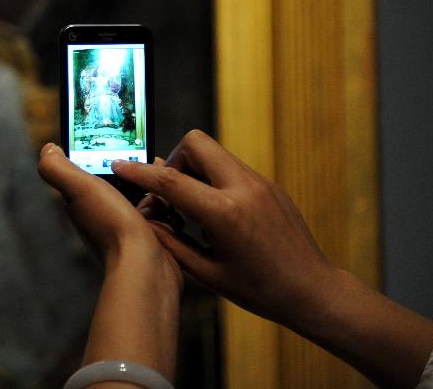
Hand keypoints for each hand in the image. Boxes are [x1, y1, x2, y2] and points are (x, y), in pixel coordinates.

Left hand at [38, 144, 181, 291]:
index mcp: (88, 199)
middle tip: (153, 172)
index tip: (130, 149)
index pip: (103, 165)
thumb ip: (58, 169)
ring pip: (154, 190)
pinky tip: (170, 215)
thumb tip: (48, 149)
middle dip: (146, 171)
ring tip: (161, 200)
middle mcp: (109, 211)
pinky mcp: (156, 233)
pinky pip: (169, 209)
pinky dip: (172, 208)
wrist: (145, 269)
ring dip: (162, 189)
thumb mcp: (79, 189)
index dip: (117, 155)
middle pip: (132, 175)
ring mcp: (134, 223)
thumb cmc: (112, 229)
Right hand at [112, 130, 338, 330]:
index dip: (139, 172)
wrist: (312, 290)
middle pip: (195, 142)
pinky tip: (219, 214)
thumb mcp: (208, 274)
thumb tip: (144, 220)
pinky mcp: (269, 184)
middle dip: (175, 160)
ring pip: (214, 152)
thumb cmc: (259, 290)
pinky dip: (215, 180)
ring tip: (196, 208)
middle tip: (174, 194)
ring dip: (196, 170)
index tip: (119, 165)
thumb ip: (171, 242)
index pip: (171, 180)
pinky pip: (232, 167)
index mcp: (224, 213)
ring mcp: (260, 182)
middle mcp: (242, 188)